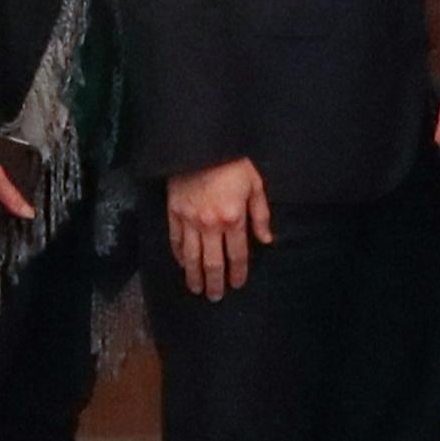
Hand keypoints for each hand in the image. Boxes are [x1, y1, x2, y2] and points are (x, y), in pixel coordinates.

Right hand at [167, 157, 273, 299]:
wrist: (200, 143)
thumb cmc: (232, 162)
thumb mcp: (255, 184)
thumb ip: (260, 215)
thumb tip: (267, 240)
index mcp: (233, 218)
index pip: (238, 254)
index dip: (239, 272)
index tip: (238, 284)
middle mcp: (210, 224)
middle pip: (213, 262)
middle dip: (215, 282)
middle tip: (214, 297)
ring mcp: (189, 220)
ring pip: (191, 256)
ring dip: (194, 276)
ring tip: (196, 289)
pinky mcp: (173, 212)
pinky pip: (175, 240)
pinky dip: (178, 256)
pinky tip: (182, 265)